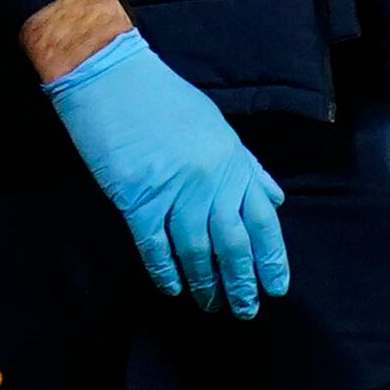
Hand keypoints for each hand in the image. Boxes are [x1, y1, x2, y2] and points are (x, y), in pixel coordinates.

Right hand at [43, 30, 289, 317]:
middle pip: (233, 243)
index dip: (272, 258)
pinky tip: (173, 288)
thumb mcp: (217, 127)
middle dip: (241, 282)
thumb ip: (248, 167)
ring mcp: (174, 191)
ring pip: (196, 250)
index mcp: (233, 162)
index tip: (276, 287)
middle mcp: (210, 180)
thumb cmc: (164, 100)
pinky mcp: (137, 199)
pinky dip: (165, 270)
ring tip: (209, 304)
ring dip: (204, 282)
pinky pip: (154, 245)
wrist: (113, 79)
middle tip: (245, 310)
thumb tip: (275, 199)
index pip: (263, 220)